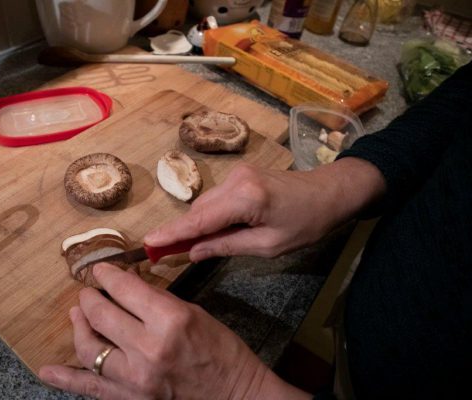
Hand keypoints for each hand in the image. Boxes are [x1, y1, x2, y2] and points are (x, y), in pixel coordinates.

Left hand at [39, 263, 309, 399]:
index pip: (124, 289)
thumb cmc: (221, 351)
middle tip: (88, 293)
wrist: (235, 395)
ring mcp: (135, 379)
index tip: (99, 270)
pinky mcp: (130, 399)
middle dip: (90, 299)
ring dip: (79, 327)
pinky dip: (65, 378)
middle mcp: (148, 348)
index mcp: (169, 320)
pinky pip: (90, 387)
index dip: (107, 275)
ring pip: (89, 348)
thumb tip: (126, 285)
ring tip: (78, 315)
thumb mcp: (193, 313)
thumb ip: (156, 300)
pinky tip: (47, 370)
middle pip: (101, 315)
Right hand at [145, 158, 384, 261]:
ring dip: (196, 224)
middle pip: (198, 211)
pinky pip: (215, 198)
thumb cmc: (306, 223)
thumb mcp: (268, 245)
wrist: (330, 192)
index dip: (171, 234)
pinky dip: (209, 215)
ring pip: (205, 204)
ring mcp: (237, 173)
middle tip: (161, 253)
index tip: (147, 244)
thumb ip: (226, 246)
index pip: (199, 220)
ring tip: (191, 246)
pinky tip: (214, 229)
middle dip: (180, 231)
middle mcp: (235, 180)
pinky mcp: (240, 174)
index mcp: (246, 198)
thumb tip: (191, 253)